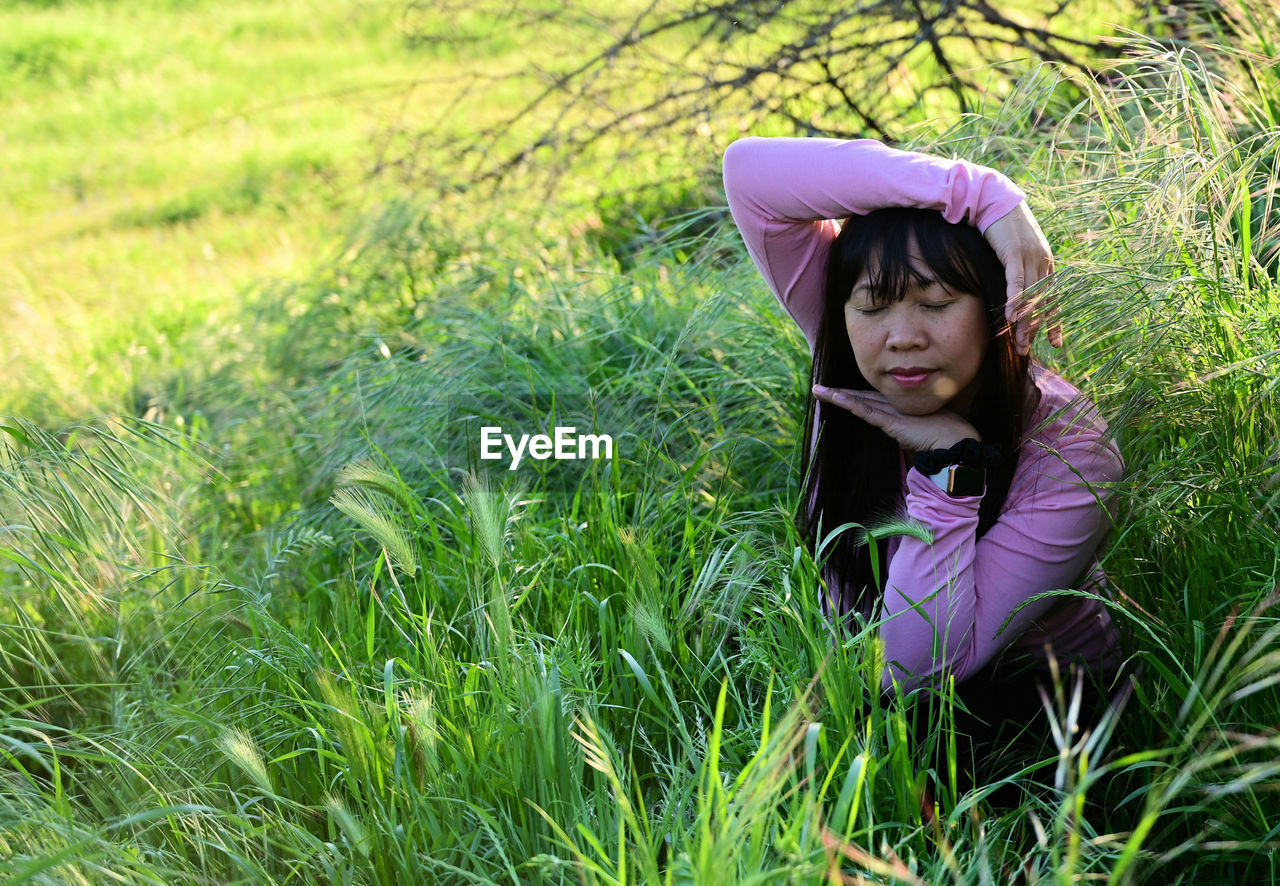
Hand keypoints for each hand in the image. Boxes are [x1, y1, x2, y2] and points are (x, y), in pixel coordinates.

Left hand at [812, 386, 979, 452]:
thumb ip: (909, 434)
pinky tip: (835, 397)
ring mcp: (891, 412)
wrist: (955, 441)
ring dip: (837, 395)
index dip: (853, 396)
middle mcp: (893, 406)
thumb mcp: (919, 434)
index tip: (837, 392)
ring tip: (818, 390)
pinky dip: (849, 403)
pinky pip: (866, 411)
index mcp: (899, 408)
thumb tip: (905, 441)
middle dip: (839, 392)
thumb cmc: (943, 438)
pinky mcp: (891, 421)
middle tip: (819, 388)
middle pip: (860, 397)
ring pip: (858, 401)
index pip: (870, 400)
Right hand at [984, 201, 1058, 353]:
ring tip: (1019, 342)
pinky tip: (1010, 316)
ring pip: (1031, 296)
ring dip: (1024, 321)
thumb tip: (1016, 290)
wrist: (997, 200)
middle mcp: (1043, 262)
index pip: (1053, 297)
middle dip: (1035, 328)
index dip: (1053, 321)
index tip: (1055, 343)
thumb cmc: (1003, 227)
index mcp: (1046, 262)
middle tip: (1026, 349)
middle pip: (1042, 301)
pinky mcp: (1015, 253)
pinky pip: (1016, 282)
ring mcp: (1031, 257)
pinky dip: (1014, 300)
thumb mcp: (1017, 250)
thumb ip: (1021, 269)